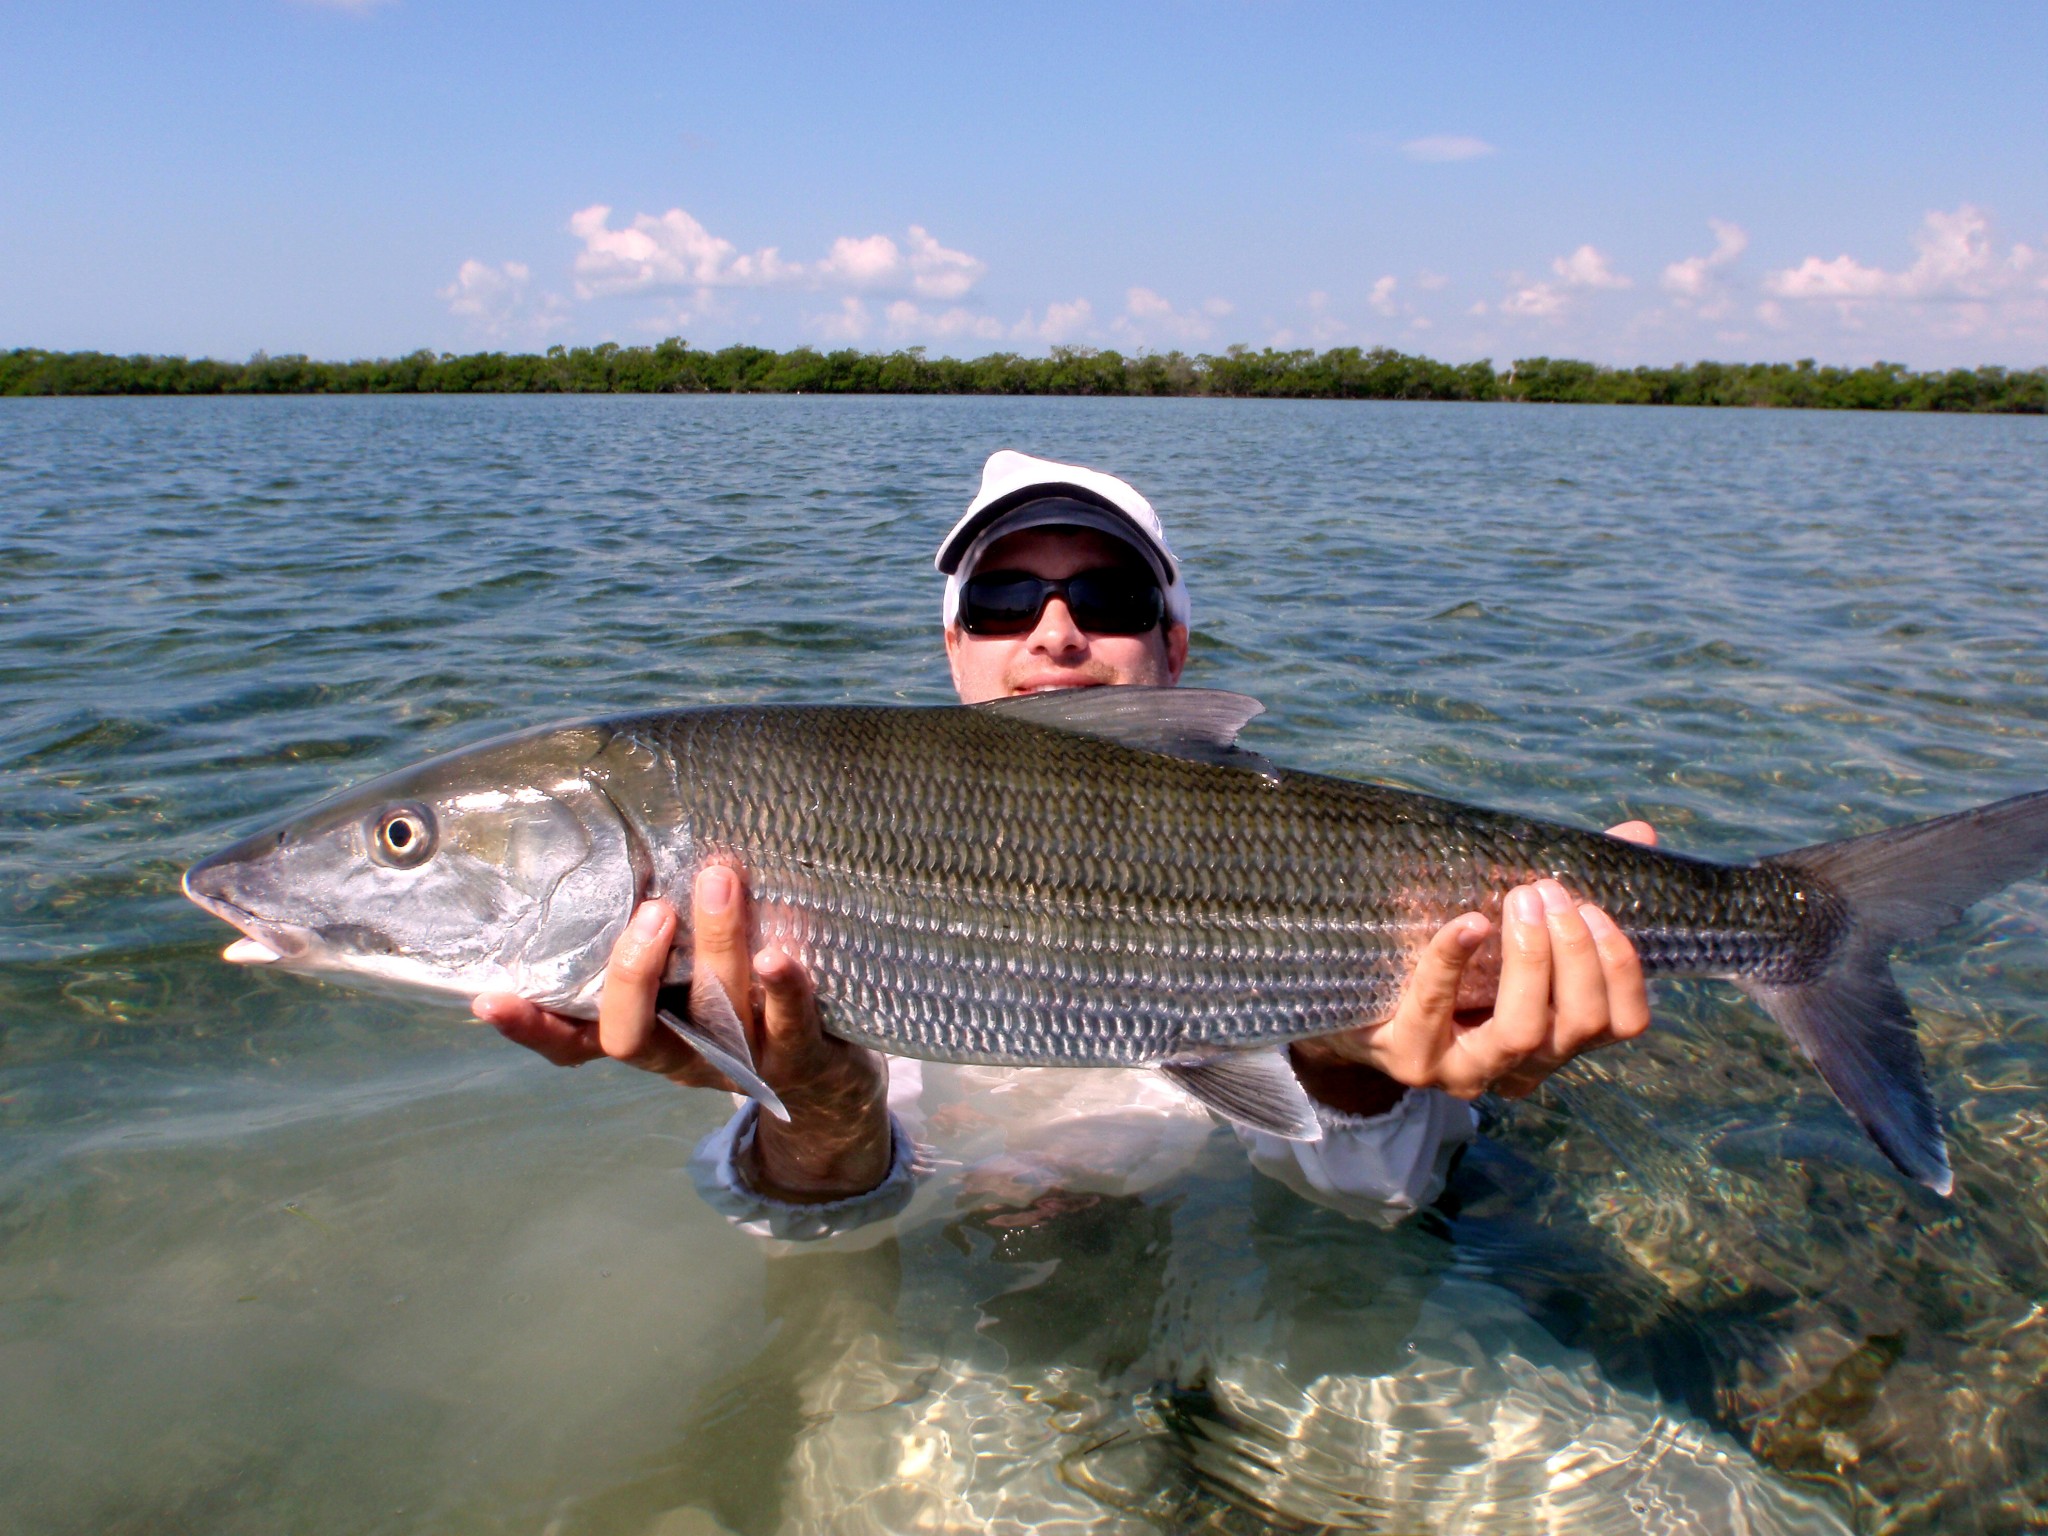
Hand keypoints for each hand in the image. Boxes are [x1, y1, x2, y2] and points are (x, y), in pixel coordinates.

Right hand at [472, 867, 891, 1202]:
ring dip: (714, 945)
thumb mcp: (691, 985)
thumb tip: (625, 847)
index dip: (531, 1026)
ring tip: (719, 881)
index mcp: (646, 1037)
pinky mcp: (801, 1057)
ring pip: (714, 1014)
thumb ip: (660, 943)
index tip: (490, 998)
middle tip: (652, 909)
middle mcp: (682, 1058)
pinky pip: (790, 1024)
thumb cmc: (748, 1009)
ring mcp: (741, 1063)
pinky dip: (783, 988)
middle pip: (635, 1032)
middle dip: (635, 971)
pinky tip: (778, 955)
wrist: (831, 1087)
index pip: (570, 1042)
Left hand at [1291, 821, 1655, 1105]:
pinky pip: (1437, 1008)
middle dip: (1575, 952)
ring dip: (1532, 959)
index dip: (1624, 968)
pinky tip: (1467, 923)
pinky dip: (1454, 959)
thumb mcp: (1509, 924)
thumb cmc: (1446, 959)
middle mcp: (1522, 1066)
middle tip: (1551, 891)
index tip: (1598, 909)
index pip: (1624, 1022)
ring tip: (1522, 900)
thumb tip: (1641, 834)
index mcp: (1558, 1036)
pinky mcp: (1412, 1059)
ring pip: (1525, 1031)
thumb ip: (1574, 887)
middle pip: (1581, 1023)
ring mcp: (1466, 1070)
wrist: (1355, 1005)